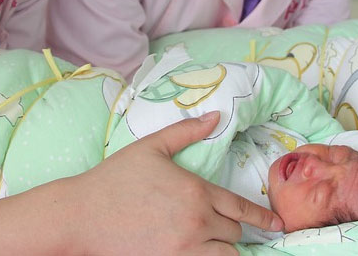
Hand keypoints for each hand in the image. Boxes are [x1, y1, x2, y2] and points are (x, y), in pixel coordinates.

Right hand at [0, 111, 282, 255]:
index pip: (241, 207)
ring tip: (225, 245)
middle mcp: (197, 222)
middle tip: (234, 228)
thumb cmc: (115, 178)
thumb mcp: (151, 147)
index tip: (276, 223)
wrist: (81, 216)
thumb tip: (217, 116)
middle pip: (235, 233)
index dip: (262, 216)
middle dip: (237, 229)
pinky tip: (206, 253)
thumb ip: (187, 131)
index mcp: (196, 191)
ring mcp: (184, 248)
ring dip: (228, 250)